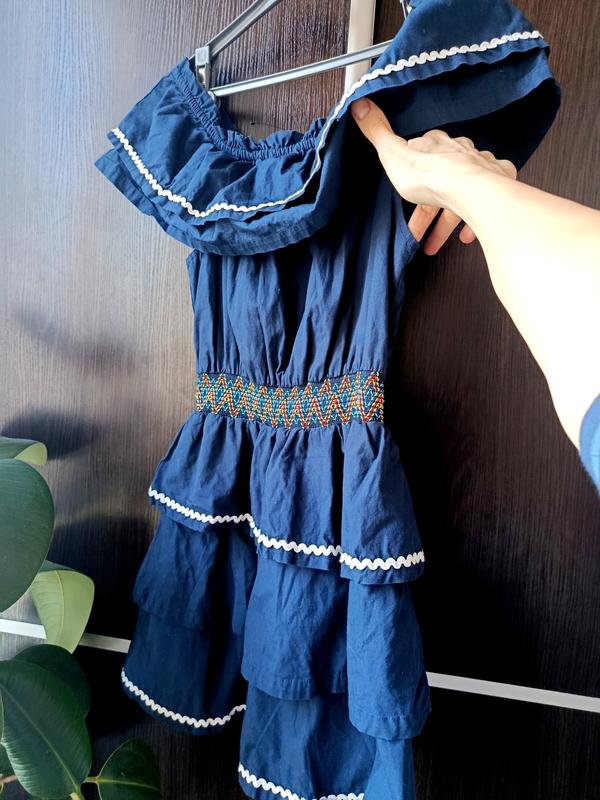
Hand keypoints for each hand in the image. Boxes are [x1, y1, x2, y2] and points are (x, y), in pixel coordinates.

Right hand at [350, 96, 517, 255]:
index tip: (406, 193)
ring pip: (462, 193)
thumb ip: (377, 131)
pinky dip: (474, 220)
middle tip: (418, 233)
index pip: (422, 157)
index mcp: (436, 144)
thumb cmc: (430, 175)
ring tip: (435, 244)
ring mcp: (480, 168)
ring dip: (447, 221)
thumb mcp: (393, 153)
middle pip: (443, 179)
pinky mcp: (496, 185)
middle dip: (430, 207)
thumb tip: (359, 103)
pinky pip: (485, 202)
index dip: (412, 176)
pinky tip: (466, 236)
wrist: (469, 190)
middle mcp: (461, 152)